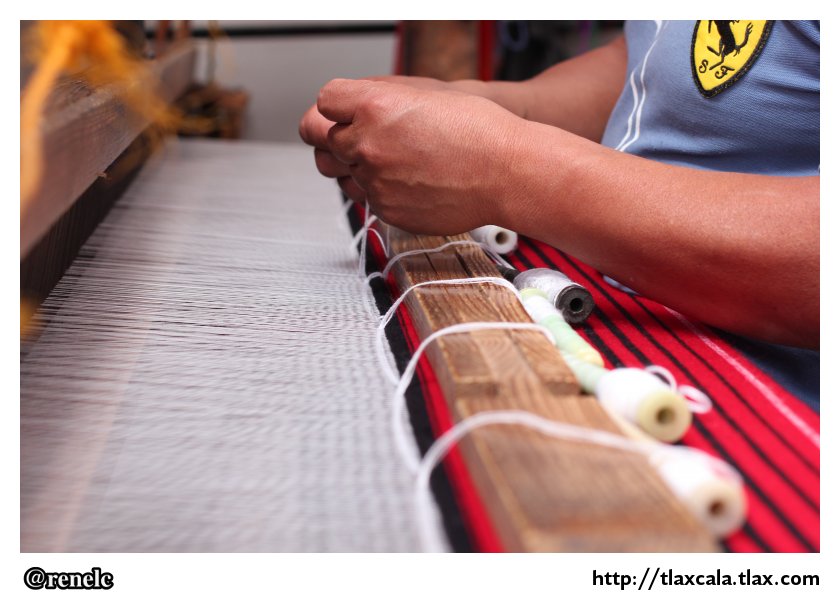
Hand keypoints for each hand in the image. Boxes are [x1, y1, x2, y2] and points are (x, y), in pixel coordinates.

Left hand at [299, 78, 526, 234]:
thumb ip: (378, 94)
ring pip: (338, 172)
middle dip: (333, 135)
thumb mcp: (424, 91)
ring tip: (388, 158)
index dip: (335, 106)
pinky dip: (380, 188)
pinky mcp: (385, 210)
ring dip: (353, 164)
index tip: (344, 111)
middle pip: (317, 139)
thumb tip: (349, 103)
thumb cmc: (477, 129)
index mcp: (373, 106)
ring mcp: (374, 181)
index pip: (323, 101)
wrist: (506, 172)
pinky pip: (366, 197)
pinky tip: (409, 179)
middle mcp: (367, 144)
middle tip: (354, 136)